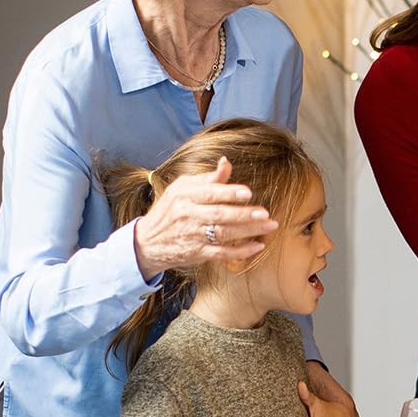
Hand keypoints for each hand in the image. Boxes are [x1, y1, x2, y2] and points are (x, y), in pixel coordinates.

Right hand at [132, 157, 275, 280]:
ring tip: (269, 226)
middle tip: (264, 213)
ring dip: (247, 231)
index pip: (209, 193)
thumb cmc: (170, 210)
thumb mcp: (182, 189)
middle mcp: (188, 215)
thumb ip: (207, 179)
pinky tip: (258, 246)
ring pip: (223, 233)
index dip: (229, 193)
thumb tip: (226, 162)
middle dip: (243, 214)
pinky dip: (241, 252)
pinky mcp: (197, 254)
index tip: (248, 192)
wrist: (148, 242)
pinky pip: (222, 253)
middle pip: (219, 214)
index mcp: (184, 195)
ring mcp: (193, 236)